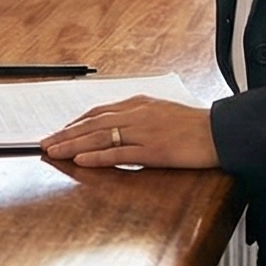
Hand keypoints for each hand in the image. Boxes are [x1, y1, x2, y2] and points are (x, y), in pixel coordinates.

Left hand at [41, 95, 219, 169]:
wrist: (222, 132)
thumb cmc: (197, 125)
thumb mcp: (166, 112)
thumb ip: (142, 116)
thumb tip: (121, 126)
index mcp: (141, 104)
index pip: (99, 111)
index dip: (76, 122)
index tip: (60, 131)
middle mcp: (138, 114)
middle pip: (93, 123)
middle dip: (65, 134)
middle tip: (44, 143)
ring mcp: (144, 132)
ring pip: (99, 137)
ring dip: (73, 145)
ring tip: (53, 152)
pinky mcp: (152, 151)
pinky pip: (118, 154)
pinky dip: (97, 157)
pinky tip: (80, 161)